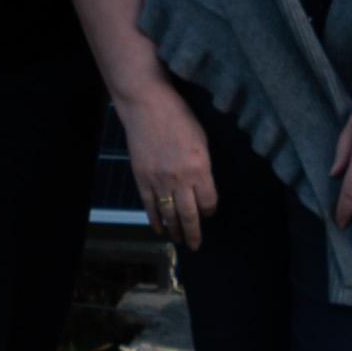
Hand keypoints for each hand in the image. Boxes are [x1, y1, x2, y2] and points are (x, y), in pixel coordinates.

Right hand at [111, 85, 214, 251]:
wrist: (147, 105)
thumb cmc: (179, 117)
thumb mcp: (201, 140)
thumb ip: (203, 166)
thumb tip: (202, 186)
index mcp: (200, 168)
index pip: (208, 201)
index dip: (209, 211)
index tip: (208, 213)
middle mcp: (180, 179)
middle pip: (189, 215)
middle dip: (193, 233)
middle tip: (195, 245)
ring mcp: (159, 180)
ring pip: (168, 214)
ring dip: (174, 231)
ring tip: (178, 241)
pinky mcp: (142, 178)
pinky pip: (149, 205)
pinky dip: (155, 219)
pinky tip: (159, 229)